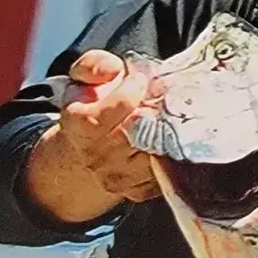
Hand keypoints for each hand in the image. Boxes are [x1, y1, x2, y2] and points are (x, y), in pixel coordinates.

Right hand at [23, 50, 159, 222]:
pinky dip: (176, 151)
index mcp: (81, 126)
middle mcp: (98, 157)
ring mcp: (121, 178)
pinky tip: (173, 137)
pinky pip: (169, 170)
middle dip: (160, 109)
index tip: (142, 78)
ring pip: (161, 150)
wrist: (84, 151)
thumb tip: (113, 69)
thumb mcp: (82, 78)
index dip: (137, 88)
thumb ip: (94, 66)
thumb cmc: (89, 107)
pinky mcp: (140, 191)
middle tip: (165, 96)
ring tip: (169, 116)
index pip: (122, 104)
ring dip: (173, 130)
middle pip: (146, 129)